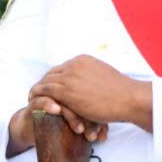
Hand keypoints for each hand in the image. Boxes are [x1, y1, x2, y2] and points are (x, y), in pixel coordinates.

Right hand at [7, 99, 105, 155]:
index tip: (101, 134)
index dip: (97, 119)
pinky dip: (49, 104)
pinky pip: (42, 99)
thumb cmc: (58, 126)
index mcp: (77, 93)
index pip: (90, 102)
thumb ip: (91, 127)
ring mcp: (49, 94)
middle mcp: (64, 92)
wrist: (33, 127)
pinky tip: (56, 111)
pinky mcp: (34, 100)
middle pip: (78, 100)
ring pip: (62, 100)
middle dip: (87, 119)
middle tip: (92, 135)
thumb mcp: (78, 127)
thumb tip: (103, 137)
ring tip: (79, 129)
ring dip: (72, 115)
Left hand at [28, 55, 152, 132]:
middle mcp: (74, 64)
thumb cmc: (122, 94)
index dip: (54, 78)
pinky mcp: (66, 90)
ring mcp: (69, 76)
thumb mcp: (105, 78)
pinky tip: (32, 101)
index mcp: (83, 60)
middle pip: (51, 73)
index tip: (50, 87)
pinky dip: (36, 95)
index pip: (62, 68)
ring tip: (31, 98)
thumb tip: (91, 86)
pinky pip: (44, 91)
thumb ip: (93, 78)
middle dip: (43, 83)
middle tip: (37, 93)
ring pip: (45, 81)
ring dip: (37, 90)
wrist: (129, 98)